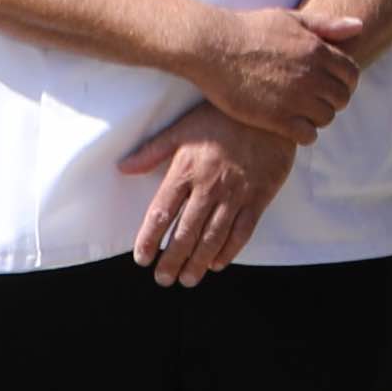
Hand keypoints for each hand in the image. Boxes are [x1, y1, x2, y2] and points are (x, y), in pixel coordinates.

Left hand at [114, 104, 290, 286]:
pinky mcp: (259, 197)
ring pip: (213, 237)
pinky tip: (218, 263)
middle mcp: (209, 186)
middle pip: (186, 232)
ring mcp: (235, 194)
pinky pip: (243, 231)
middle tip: (163, 279)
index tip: (142, 258)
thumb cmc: (220, 118)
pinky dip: (229, 250)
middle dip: (172, 259)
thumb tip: (122, 168)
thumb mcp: (183, 129)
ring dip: (198, 262)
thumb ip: (152, 151)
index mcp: (186, 170)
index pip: (162, 212)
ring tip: (187, 279)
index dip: (150, 239)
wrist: (268, 111)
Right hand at [186, 5, 374, 142]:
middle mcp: (312, 75)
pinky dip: (304, 133)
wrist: (213, 47)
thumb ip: (326, 25)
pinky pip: (307, 135)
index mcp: (318, 50)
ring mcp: (296, 98)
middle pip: (342, 98)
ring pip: (327, 118)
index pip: (351, 74)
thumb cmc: (250, 30)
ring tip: (301, 113)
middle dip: (332, 100)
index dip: (345, 82)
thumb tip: (359, 26)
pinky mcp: (276, 118)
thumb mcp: (291, 18)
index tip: (331, 85)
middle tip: (315, 101)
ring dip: (318, 117)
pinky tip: (291, 126)